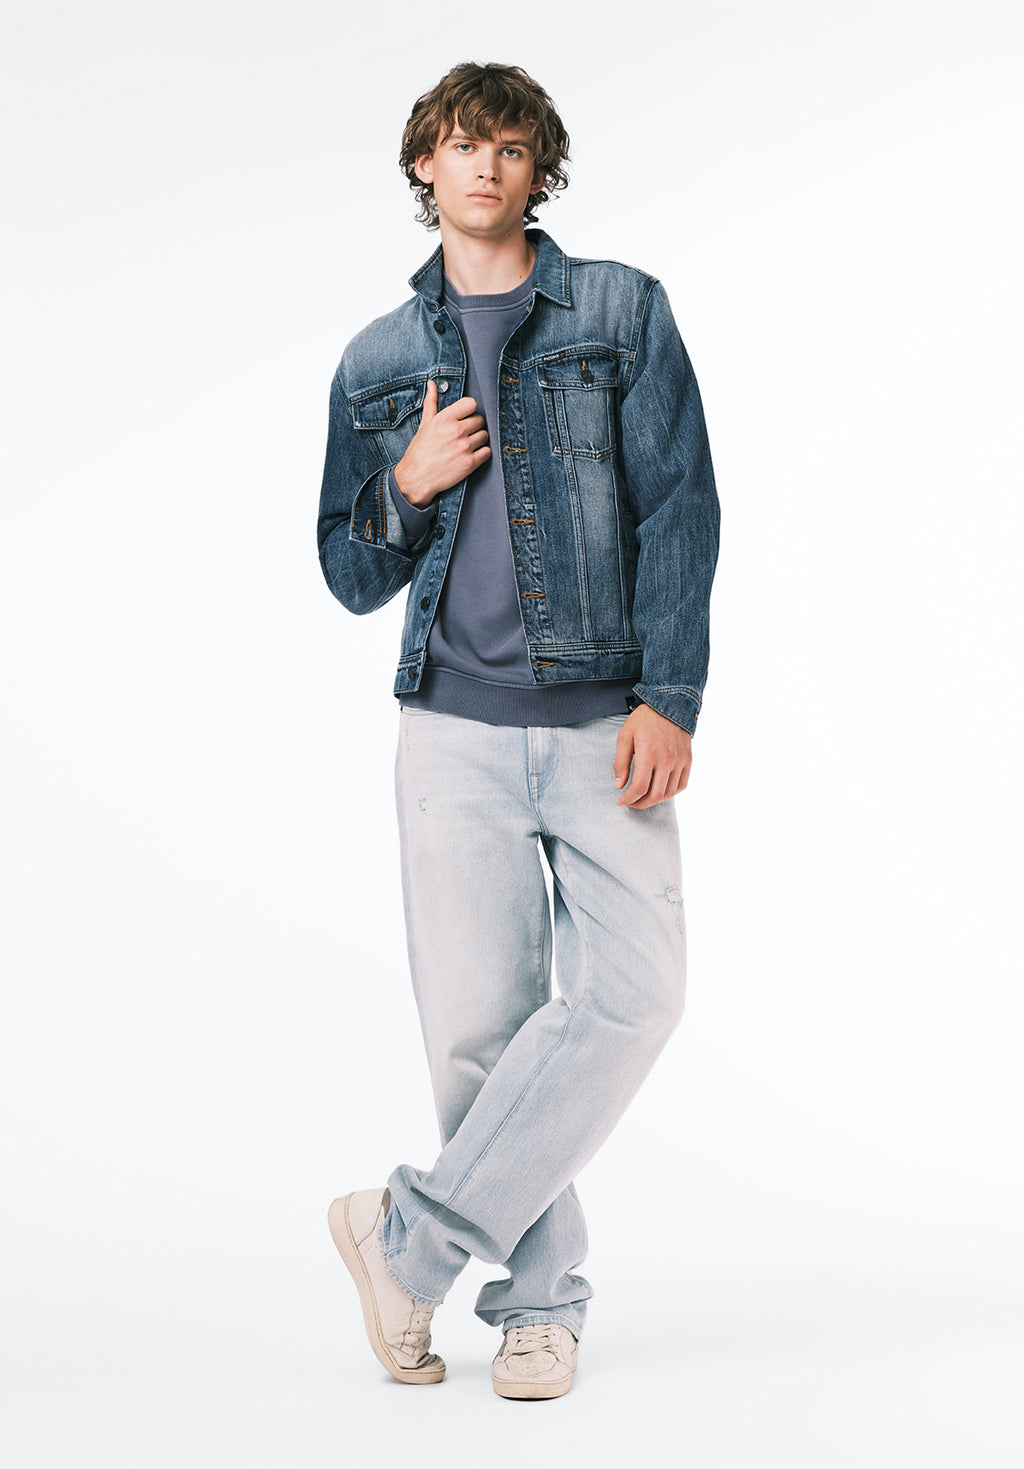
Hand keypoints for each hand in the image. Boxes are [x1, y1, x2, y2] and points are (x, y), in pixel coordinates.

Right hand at [393, 378, 490, 506]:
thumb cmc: (420, 450)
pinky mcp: (470, 463)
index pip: (472, 403)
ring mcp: (464, 447)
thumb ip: (432, 402)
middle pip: (480, 420)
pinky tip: (472, 455)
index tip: (465, 417)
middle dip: (474, 426)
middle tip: (465, 434)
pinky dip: (482, 453)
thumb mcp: (425, 423)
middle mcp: (456, 431)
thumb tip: (432, 384)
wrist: (416, 477)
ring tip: (467, 445)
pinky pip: (487, 452)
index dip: (470, 410)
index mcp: (445, 418)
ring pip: (485, 436)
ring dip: (479, 440)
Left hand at [613, 704, 691, 808]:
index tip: (621, 801)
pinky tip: (659, 791)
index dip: (629, 799)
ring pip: (668, 793)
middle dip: (640, 804)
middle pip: (654, 795)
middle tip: (631, 803)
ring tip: (643, 798)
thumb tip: (619, 786)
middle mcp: (666, 760)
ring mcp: (679, 761)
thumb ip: (620, 762)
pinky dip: (670, 793)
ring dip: (654, 801)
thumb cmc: (644, 720)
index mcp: (648, 754)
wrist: (670, 705)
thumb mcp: (625, 736)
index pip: (639, 787)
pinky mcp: (687, 760)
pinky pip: (681, 785)